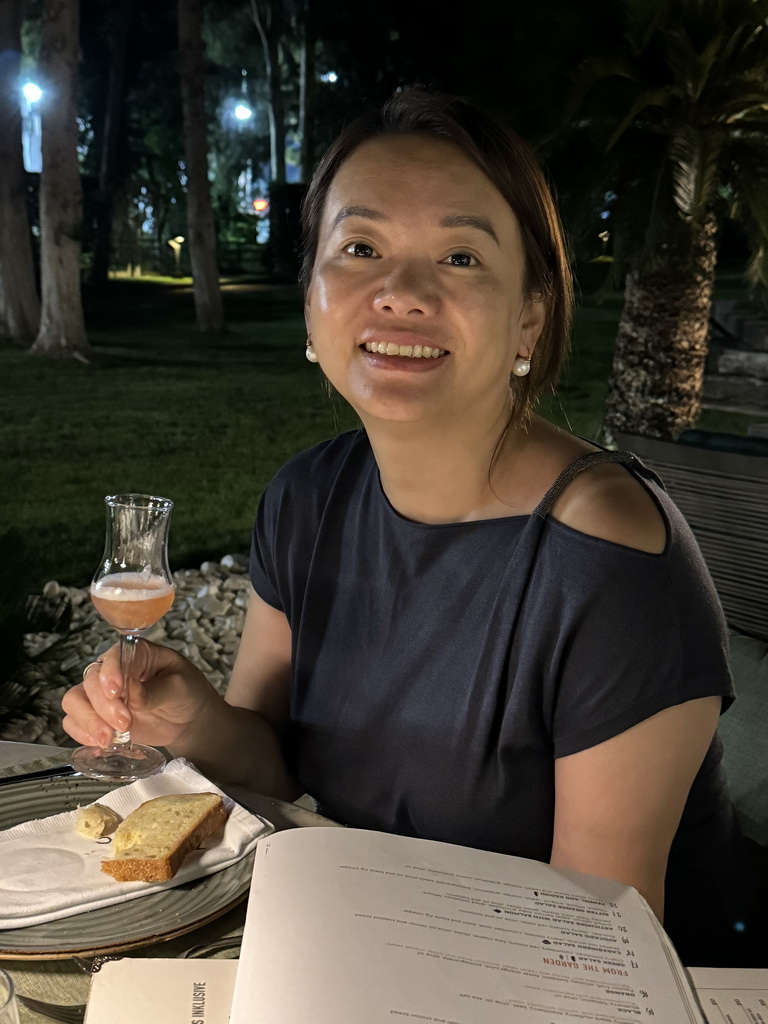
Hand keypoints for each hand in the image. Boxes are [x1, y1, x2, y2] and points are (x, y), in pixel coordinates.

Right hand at [62, 640, 215, 748]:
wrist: (189, 719)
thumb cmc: (187, 693)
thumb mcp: (180, 687)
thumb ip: (155, 691)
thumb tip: (130, 692)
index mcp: (136, 654)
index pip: (112, 657)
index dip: (110, 673)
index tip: (117, 692)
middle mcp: (113, 671)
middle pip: (90, 681)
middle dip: (103, 705)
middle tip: (124, 723)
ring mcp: (102, 694)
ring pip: (75, 701)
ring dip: (88, 720)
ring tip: (109, 739)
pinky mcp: (98, 717)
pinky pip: (74, 722)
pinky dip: (81, 733)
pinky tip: (101, 743)